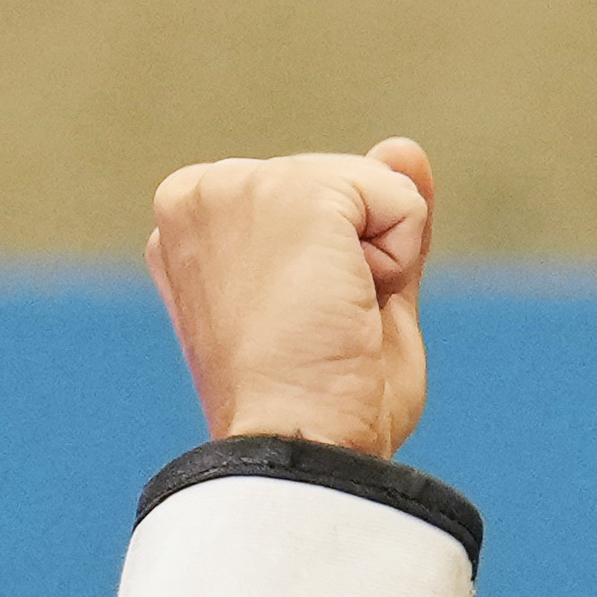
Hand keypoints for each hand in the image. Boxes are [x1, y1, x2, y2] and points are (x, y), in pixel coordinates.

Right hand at [146, 141, 434, 459]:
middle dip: (354, 258)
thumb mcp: (352, 298)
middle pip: (339, 187)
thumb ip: (374, 220)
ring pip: (370, 188)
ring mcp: (238, 185)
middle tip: (315, 333)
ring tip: (326, 323)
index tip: (290, 329)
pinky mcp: (291, 191)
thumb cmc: (318, 403)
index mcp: (192, 224)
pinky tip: (348, 307)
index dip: (332, 270)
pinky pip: (401, 200)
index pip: (309, 206)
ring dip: (377, 264)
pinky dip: (400, 261)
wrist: (301, 448)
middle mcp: (198, 193)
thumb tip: (404, 148)